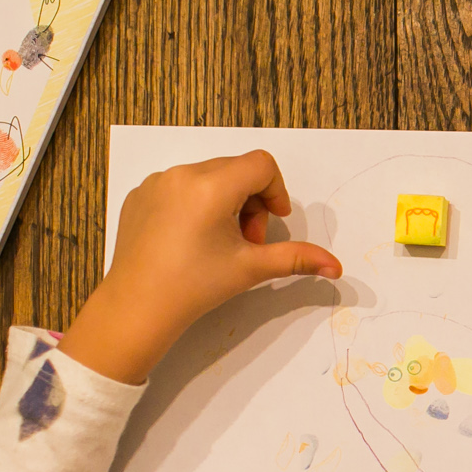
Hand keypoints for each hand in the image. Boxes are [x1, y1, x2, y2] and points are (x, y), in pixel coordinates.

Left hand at [59, 151, 341, 383]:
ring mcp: (157, 183)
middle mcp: (182, 175)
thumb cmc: (194, 286)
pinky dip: (195, 204)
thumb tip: (335, 266)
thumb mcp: (251, 268)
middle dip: (251, 201)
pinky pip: (179, 186)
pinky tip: (190, 240)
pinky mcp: (140, 195)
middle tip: (246, 240)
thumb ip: (296, 258)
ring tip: (219, 242)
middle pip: (236, 169)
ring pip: (208, 176)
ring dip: (224, 202)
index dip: (276, 191)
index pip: (261, 165)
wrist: (137, 307)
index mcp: (211, 188)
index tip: (272, 223)